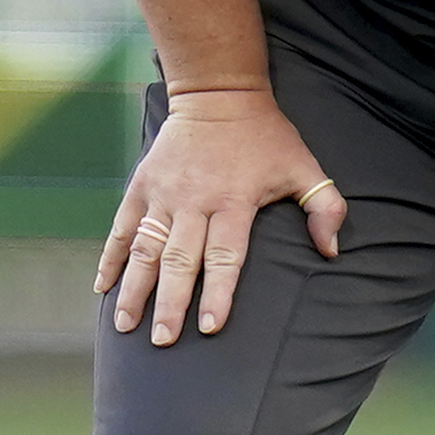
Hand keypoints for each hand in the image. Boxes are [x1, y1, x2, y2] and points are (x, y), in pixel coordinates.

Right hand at [97, 86, 344, 344]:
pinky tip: (102, 287)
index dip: (217, 293)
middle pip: (180, 261)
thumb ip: (325, 208)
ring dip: (134, 289)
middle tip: (163, 341)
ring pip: (145, 249)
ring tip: (126, 325)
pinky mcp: (142, 186)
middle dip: (171, 303)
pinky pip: (122, 227)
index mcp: (233, 201)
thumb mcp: (303, 166)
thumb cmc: (265, 136)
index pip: (225, 256)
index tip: (208, 326)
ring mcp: (164, 195)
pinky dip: (111, 257)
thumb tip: (332, 251)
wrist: (218, 94)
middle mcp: (194, 201)